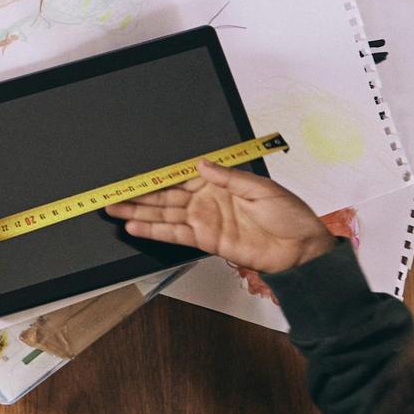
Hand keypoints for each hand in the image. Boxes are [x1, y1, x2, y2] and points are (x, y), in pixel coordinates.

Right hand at [103, 160, 333, 273]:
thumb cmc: (289, 216)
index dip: (156, 177)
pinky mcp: (205, 240)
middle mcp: (206, 201)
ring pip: (164, 215)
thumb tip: (200, 164)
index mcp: (219, 183)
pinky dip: (154, 231)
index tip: (135, 176)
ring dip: (139, 214)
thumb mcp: (262, 188)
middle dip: (138, 196)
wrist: (300, 249)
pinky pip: (174, 234)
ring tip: (115, 210)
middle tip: (112, 196)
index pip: (180, 177)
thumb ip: (228, 177)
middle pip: (165, 197)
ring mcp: (204, 221)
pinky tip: (136, 227)